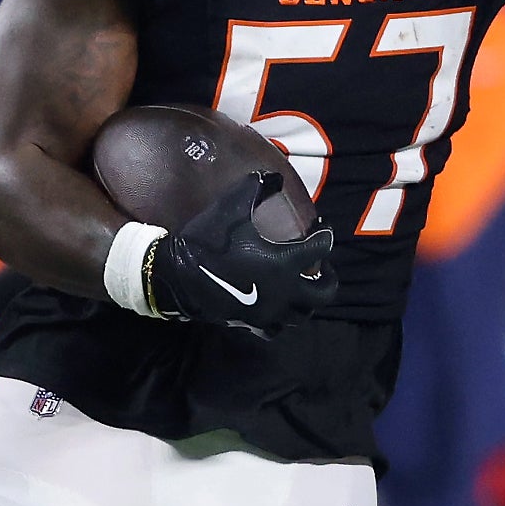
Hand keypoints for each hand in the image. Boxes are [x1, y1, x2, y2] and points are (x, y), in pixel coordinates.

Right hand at [151, 175, 334, 336]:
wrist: (176, 275)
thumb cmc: (208, 241)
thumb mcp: (232, 205)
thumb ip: (257, 187)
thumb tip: (274, 177)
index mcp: (284, 262)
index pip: (320, 249)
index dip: (324, 235)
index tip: (321, 229)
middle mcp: (283, 291)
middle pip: (323, 292)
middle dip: (328, 279)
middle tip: (323, 268)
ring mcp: (269, 311)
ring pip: (303, 314)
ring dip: (308, 301)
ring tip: (304, 288)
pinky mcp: (252, 323)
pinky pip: (276, 328)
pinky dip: (282, 319)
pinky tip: (277, 307)